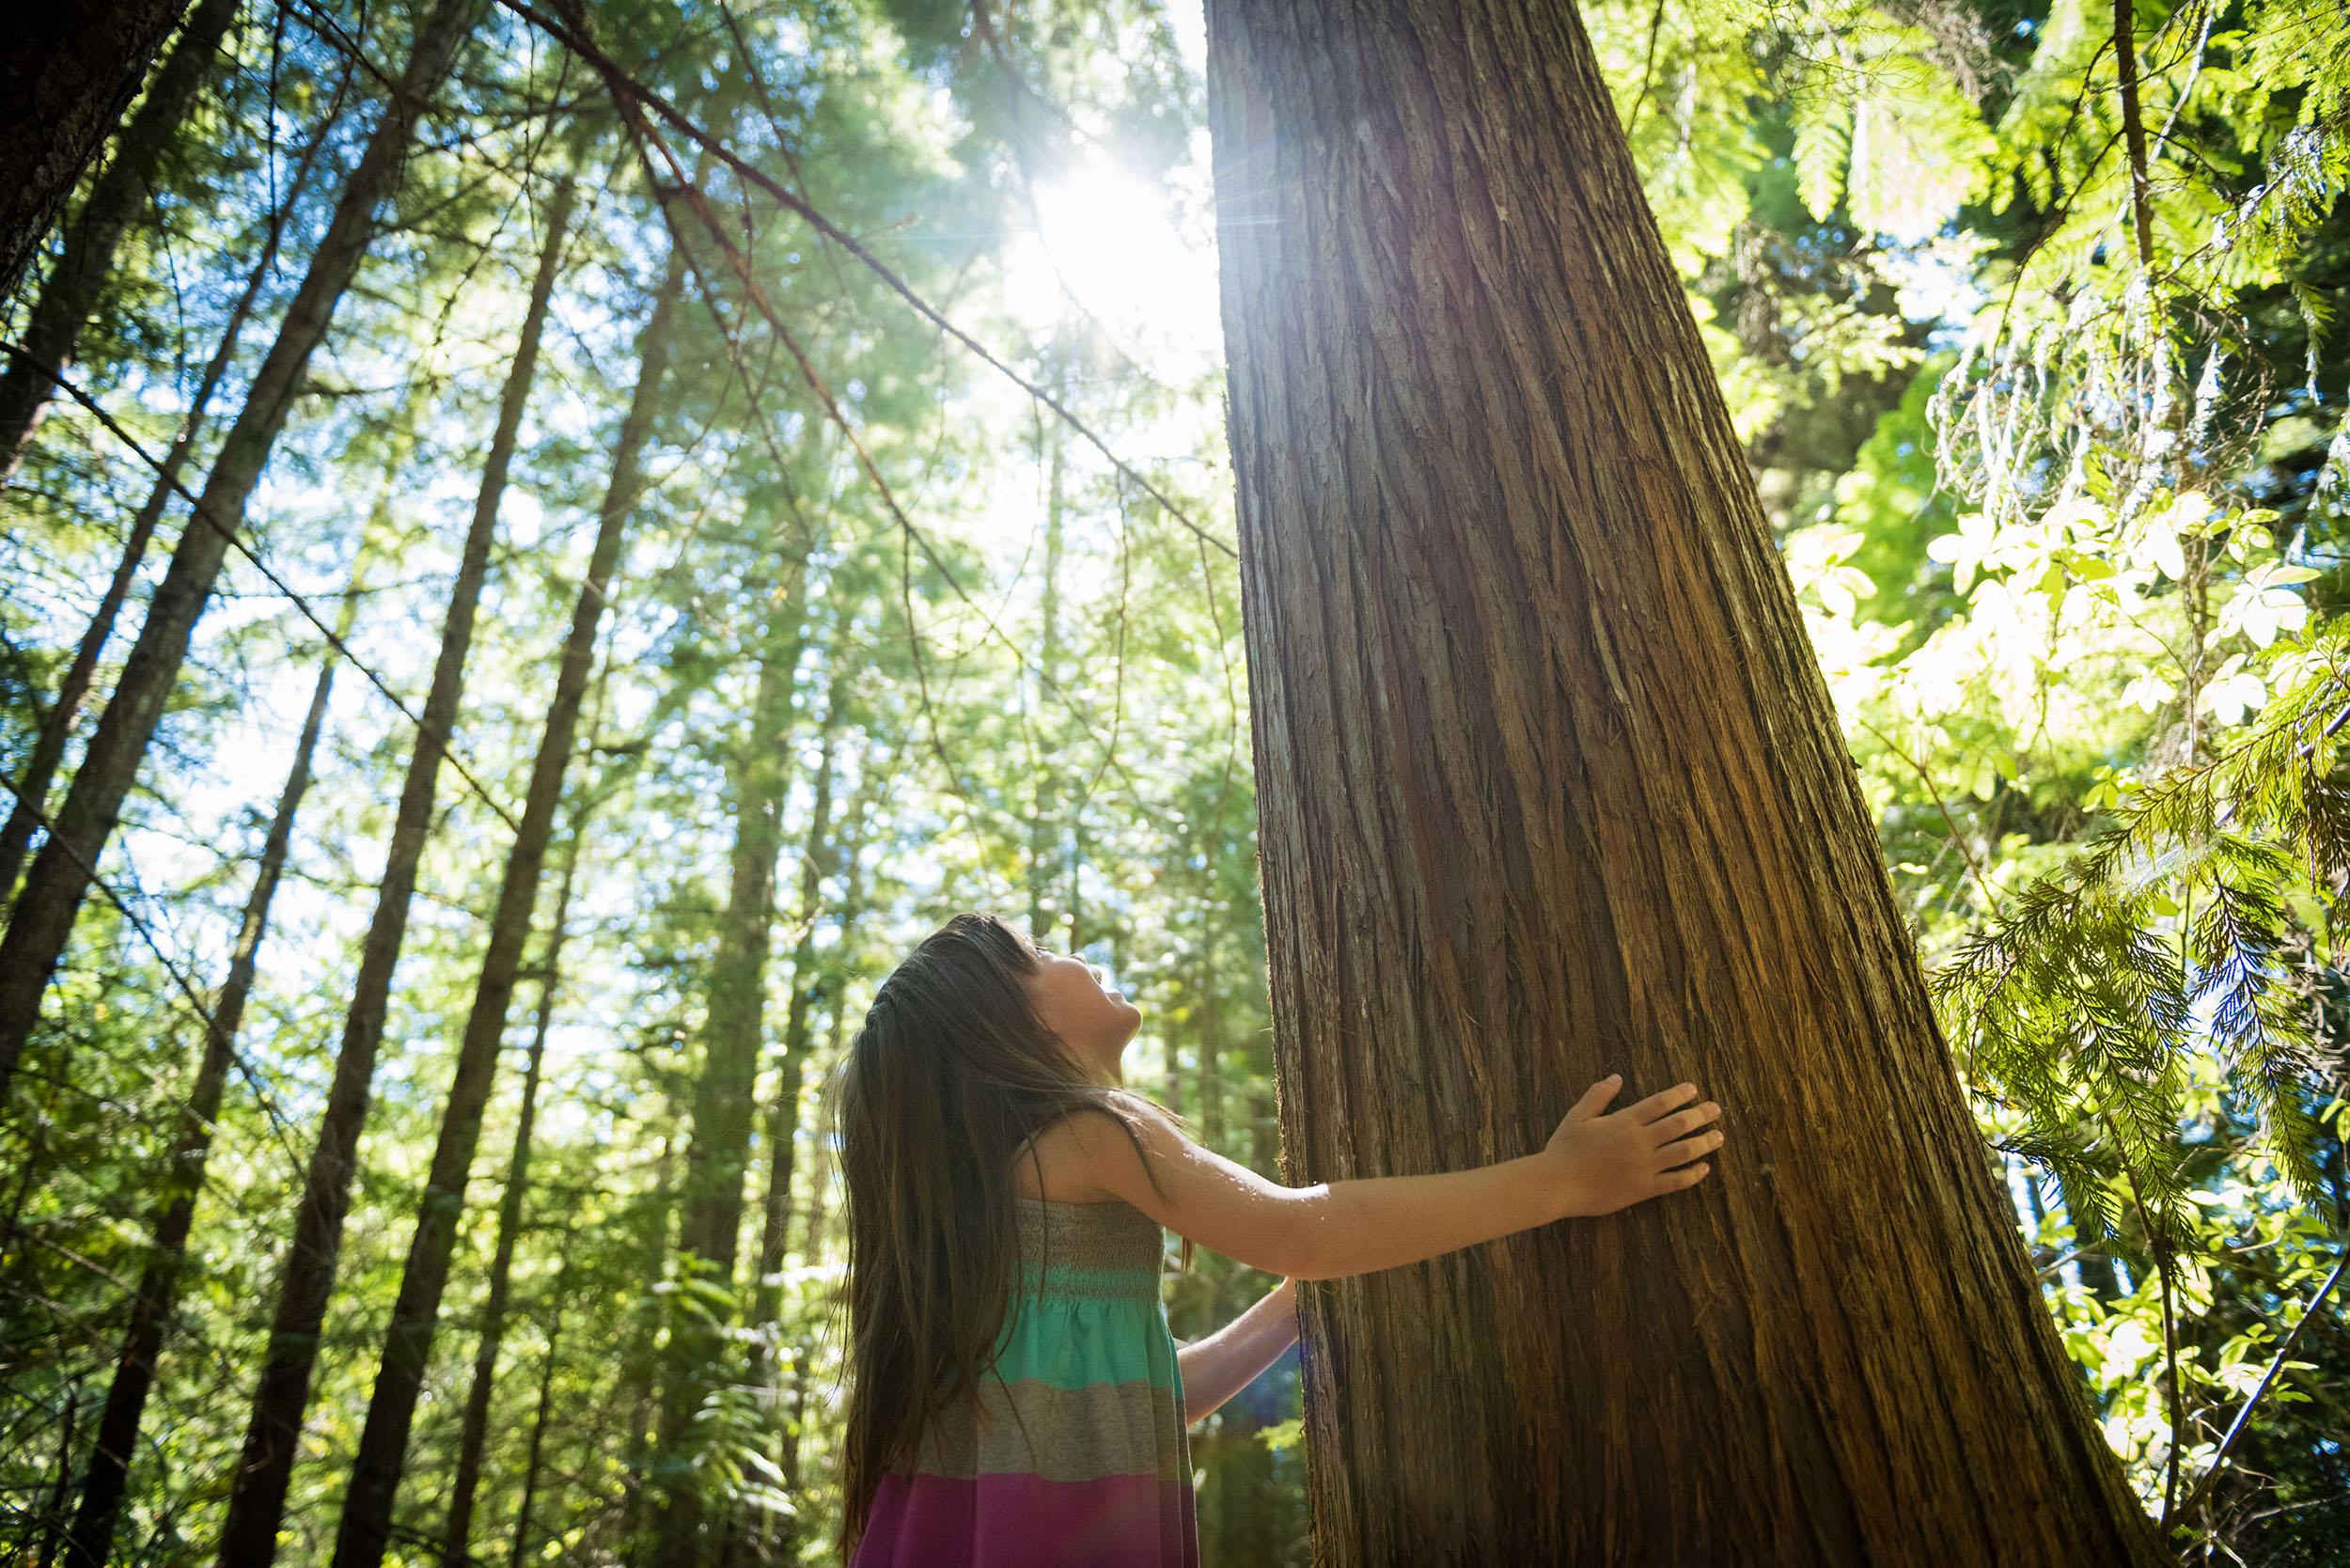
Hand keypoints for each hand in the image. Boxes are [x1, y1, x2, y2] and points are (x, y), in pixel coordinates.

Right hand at [1543, 1075, 1721, 1217]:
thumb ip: (1598, 1095)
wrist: (1558, 1185)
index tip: (1693, 1089)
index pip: (1660, 1103)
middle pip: (1679, 1125)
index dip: (1679, 1094)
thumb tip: (1616, 1077)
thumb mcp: (1577, 1115)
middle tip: (1716, 1109)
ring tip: (1719, 1136)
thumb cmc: (1564, 1149)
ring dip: (1705, 1142)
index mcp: (1624, 1122)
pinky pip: (1676, 1181)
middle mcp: (1640, 1142)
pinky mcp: (1644, 1188)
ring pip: (1684, 1152)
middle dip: (1701, 1115)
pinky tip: (1704, 1168)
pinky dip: (1693, 1175)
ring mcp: (1645, 1166)